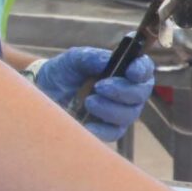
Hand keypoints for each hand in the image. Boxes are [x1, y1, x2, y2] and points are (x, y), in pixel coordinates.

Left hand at [33, 48, 156, 142]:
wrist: (47, 91)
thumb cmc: (66, 72)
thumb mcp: (75, 59)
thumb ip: (91, 57)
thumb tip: (106, 60)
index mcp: (125, 70)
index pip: (144, 69)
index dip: (142, 70)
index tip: (131, 72)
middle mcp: (128, 92)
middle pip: (140, 94)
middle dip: (123, 91)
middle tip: (99, 87)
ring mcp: (120, 112)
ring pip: (129, 115)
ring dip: (110, 109)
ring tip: (89, 101)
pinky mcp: (108, 130)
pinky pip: (113, 133)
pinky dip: (101, 129)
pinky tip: (87, 123)